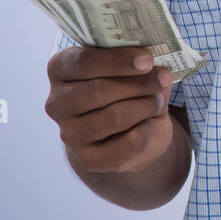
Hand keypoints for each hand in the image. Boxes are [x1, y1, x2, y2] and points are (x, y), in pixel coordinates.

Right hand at [45, 46, 174, 174]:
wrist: (129, 127)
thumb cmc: (126, 85)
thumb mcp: (129, 66)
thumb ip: (136, 61)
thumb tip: (153, 66)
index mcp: (61, 69)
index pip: (83, 62)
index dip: (118, 60)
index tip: (147, 60)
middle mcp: (57, 103)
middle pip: (98, 91)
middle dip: (138, 84)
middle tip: (163, 78)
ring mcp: (70, 134)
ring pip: (114, 117)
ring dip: (145, 105)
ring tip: (158, 99)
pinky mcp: (89, 159)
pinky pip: (127, 143)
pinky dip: (146, 130)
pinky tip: (150, 122)